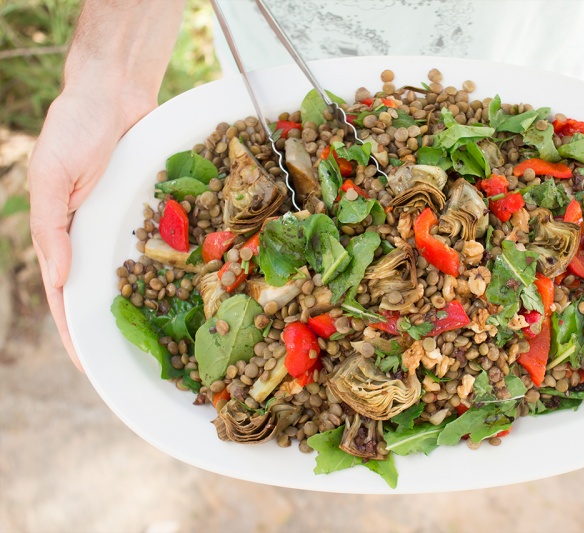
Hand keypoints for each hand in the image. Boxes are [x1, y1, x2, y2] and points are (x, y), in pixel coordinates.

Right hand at [28, 86, 153, 368]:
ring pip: (133, 273)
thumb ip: (53, 227)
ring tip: (164, 338)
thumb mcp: (52, 176)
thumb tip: (59, 279)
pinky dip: (168, 267)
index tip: (87, 366)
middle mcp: (92, 234)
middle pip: (101, 292)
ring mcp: (121, 223)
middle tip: (136, 362)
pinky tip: (186, 290)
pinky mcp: (148, 209)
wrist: (114, 91)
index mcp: (62, 233)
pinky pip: (160, 243)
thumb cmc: (73, 127)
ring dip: (145, 303)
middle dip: (113, 327)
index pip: (63, 294)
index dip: (73, 331)